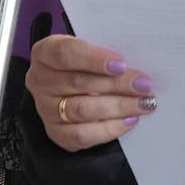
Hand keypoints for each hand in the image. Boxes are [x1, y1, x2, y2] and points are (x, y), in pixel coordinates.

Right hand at [25, 34, 156, 151]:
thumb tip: (134, 66)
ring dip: (118, 107)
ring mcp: (45, 109)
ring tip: (144, 103)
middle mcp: (40, 81)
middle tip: (144, 85)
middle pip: (78, 83)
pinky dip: (109, 129)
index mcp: (45, 52)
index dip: (94, 58)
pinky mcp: (55, 132)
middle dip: (117, 84)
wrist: (73, 87)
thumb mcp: (90, 49)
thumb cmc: (86, 63)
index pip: (66, 53)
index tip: (121, 64)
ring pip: (82, 110)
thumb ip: (105, 55)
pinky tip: (130, 120)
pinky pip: (82, 135)